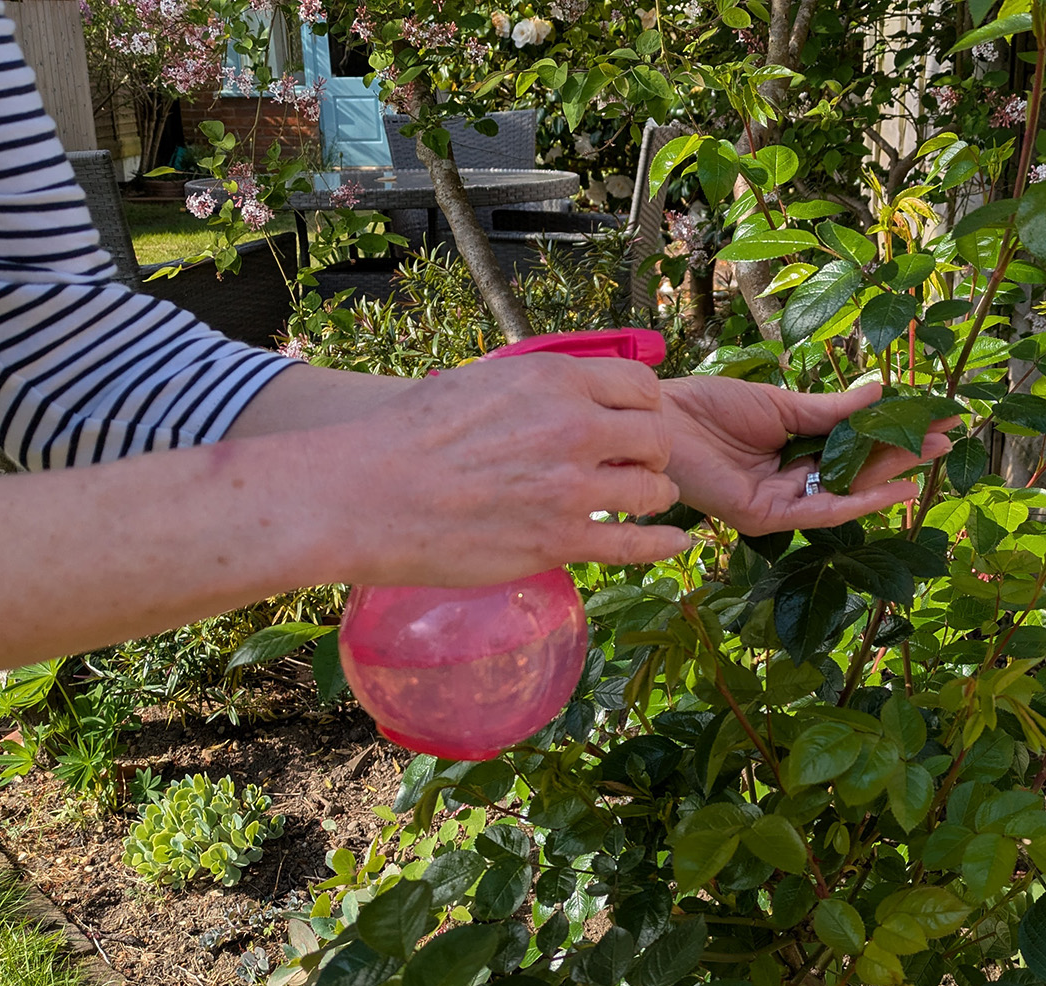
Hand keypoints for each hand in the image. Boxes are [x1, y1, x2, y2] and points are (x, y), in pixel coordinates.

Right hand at [316, 354, 689, 584]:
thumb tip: (565, 394)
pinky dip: (663, 544)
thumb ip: (535, 390)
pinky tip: (679, 544)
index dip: (643, 409)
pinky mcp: (560, 541)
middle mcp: (573, 427)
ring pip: (653, 490)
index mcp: (553, 381)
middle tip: (639, 466)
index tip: (635, 425)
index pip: (639, 386)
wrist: (366, 495)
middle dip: (653, 453)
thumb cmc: (408, 437)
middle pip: (656, 437)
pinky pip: (634, 544)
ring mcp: (571, 487)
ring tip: (645, 504)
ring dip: (654, 497)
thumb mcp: (480, 384)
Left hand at [659, 377, 954, 535]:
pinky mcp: (764, 518)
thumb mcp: (780, 405)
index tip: (933, 417)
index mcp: (791, 450)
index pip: (852, 446)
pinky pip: (819, 512)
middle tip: (948, 437)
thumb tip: (879, 393)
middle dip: (902, 454)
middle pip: (855, 471)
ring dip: (891, 475)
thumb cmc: (708, 408)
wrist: (660, 420)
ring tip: (932, 454)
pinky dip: (859, 501)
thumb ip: (830, 410)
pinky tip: (894, 487)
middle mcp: (788, 481)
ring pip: (845, 492)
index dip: (892, 433)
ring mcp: (778, 503)